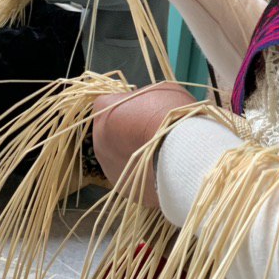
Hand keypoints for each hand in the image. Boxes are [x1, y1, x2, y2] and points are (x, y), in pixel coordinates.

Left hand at [92, 82, 196, 207]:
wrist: (180, 153)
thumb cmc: (169, 115)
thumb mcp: (161, 91)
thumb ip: (145, 96)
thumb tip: (144, 106)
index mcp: (104, 111)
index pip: (107, 103)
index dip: (125, 105)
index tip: (142, 108)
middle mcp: (99, 139)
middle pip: (111, 132)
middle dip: (128, 131)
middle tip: (152, 131)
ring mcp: (109, 167)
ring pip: (119, 157)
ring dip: (134, 154)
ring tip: (159, 153)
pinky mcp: (123, 188)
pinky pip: (131, 177)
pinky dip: (142, 174)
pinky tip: (160, 170)